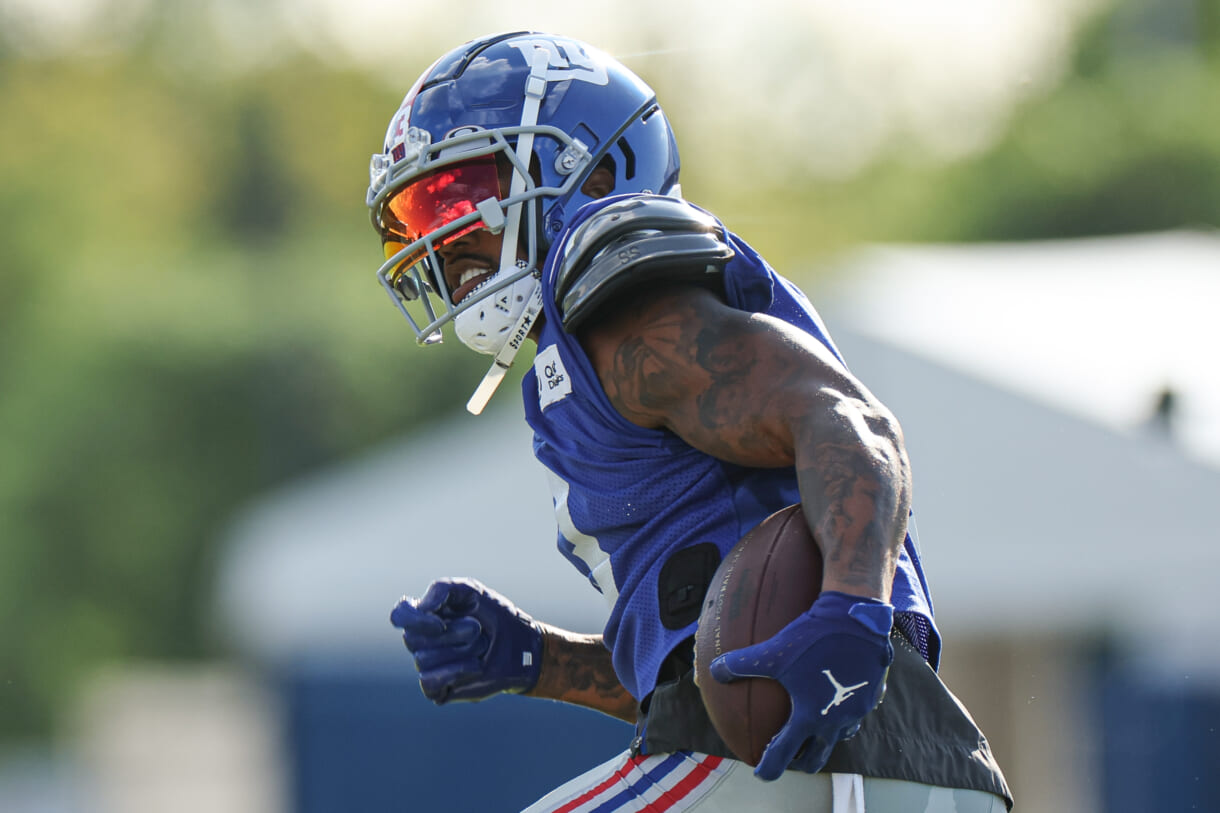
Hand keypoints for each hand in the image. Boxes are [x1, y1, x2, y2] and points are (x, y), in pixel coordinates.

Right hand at [389, 578, 542, 703]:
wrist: (522, 647)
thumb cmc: (496, 617)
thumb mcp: (473, 592)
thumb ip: (442, 588)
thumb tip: (420, 607)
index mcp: (426, 616)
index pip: (400, 615)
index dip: (413, 619)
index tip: (439, 621)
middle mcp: (423, 641)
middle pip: (412, 639)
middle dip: (451, 633)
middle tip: (477, 629)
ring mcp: (429, 666)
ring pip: (423, 660)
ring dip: (461, 650)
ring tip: (482, 647)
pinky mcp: (438, 688)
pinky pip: (428, 681)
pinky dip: (456, 672)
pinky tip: (477, 666)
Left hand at [709, 591, 893, 779]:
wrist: (856, 620)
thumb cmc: (813, 638)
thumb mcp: (774, 651)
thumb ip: (742, 663)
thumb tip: (714, 670)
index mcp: (810, 716)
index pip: (785, 754)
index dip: (770, 767)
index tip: (761, 773)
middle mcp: (835, 720)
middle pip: (817, 756)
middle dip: (800, 762)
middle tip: (788, 756)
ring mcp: (856, 710)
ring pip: (839, 737)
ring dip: (823, 739)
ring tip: (811, 730)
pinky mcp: (871, 696)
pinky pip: (854, 715)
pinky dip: (841, 716)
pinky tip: (836, 701)